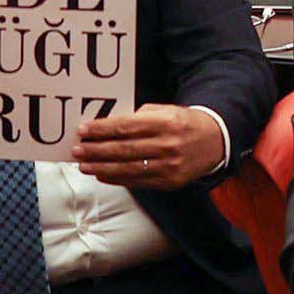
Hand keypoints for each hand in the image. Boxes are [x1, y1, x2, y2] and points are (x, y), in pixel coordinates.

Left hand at [72, 103, 222, 189]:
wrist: (216, 142)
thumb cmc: (184, 123)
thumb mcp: (167, 111)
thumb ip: (141, 116)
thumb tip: (110, 126)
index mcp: (167, 122)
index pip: (126, 127)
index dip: (102, 130)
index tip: (84, 130)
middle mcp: (168, 145)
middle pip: (123, 149)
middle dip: (96, 150)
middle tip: (77, 150)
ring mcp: (169, 166)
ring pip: (127, 168)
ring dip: (101, 167)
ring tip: (84, 165)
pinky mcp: (169, 182)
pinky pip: (137, 181)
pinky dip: (117, 179)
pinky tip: (102, 175)